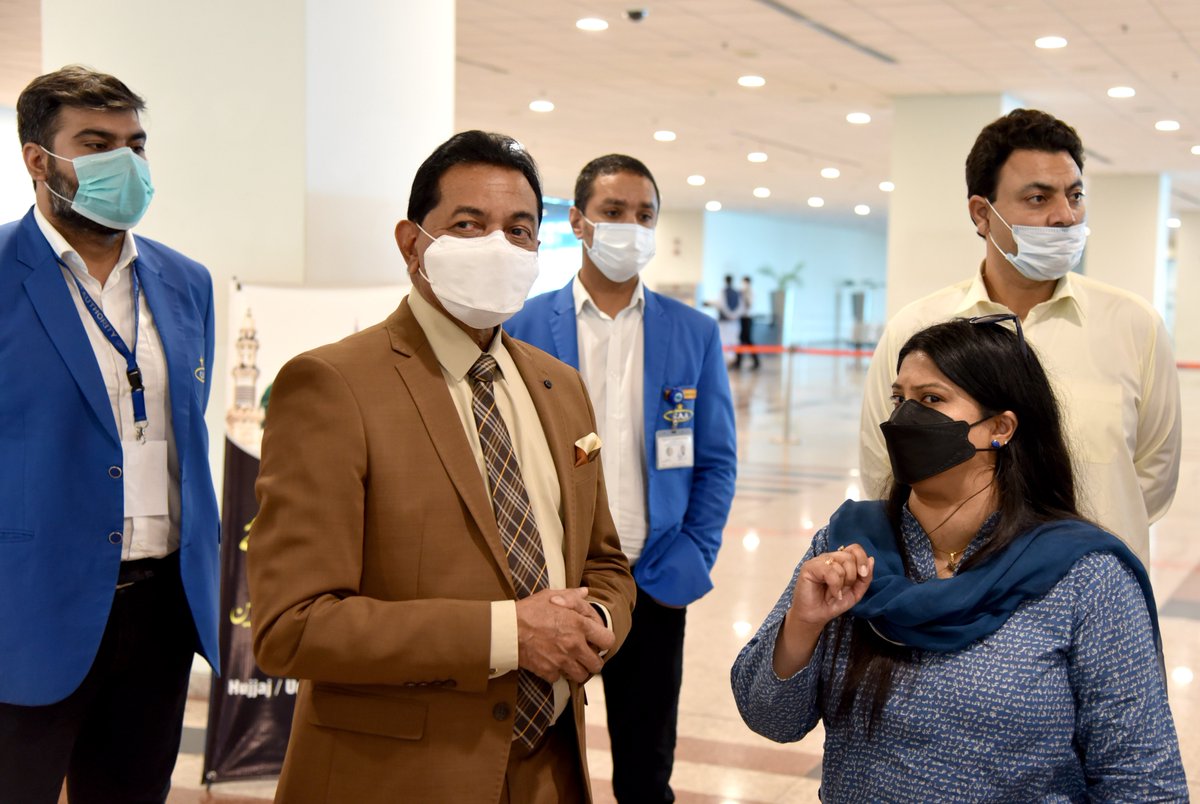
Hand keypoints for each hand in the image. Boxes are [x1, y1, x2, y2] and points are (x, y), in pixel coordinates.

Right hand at [516, 588, 609, 683]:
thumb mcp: (551, 596)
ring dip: (577, 670)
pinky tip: (551, 663)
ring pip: (581, 676)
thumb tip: (585, 593)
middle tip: (585, 655)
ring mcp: (562, 661)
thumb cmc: (528, 611)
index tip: (597, 641)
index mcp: (579, 625)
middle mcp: (574, 645)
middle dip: (592, 661)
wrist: (506, 629)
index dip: (604, 641)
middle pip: (597, 665)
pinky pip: (559, 678)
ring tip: (569, 661)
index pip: (608, 640)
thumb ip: (572, 596)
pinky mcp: (548, 672)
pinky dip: (557, 673)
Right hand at [771, 544, 873, 677]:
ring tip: (837, 593)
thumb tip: (871, 561)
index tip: (864, 575)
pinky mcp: (808, 569)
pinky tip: (832, 593)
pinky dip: (836, 583)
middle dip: (855, 573)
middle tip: (847, 588)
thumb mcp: (853, 594)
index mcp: (838, 561)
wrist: (813, 620)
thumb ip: (864, 578)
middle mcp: (827, 558)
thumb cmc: (830, 607)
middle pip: (851, 553)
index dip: (862, 559)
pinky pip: (830, 570)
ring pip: (842, 561)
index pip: (855, 548)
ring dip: (845, 581)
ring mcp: (817, 563)